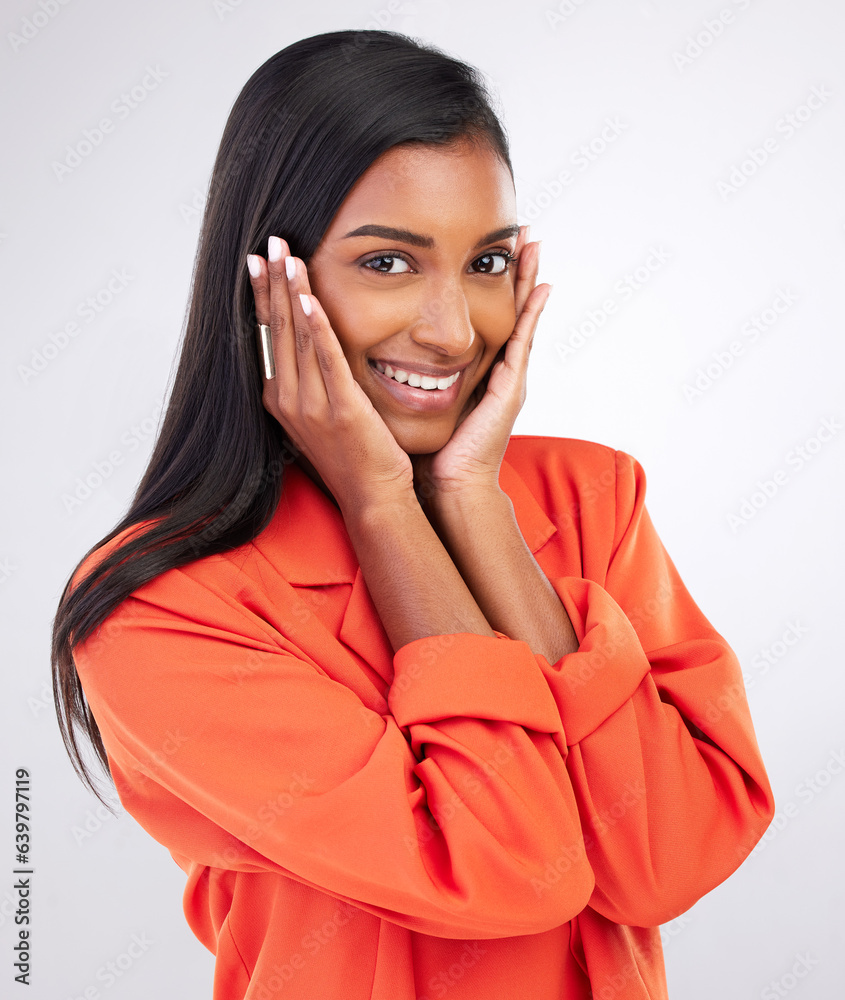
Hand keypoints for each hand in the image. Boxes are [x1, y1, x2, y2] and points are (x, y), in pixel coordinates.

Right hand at [248, 236, 414, 516]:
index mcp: (280, 399)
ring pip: (296, 336)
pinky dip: (316, 327)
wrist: (373, 497)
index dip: (260, 296)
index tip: (256, 261)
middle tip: (269, 243)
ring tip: (286, 256)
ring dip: (290, 292)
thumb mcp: (323, 413)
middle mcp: (288, 399)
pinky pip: (325, 359)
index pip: (266, 335)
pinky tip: (309, 298)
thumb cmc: (354, 455)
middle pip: (275, 328)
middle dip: (272, 282)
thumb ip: (313, 378)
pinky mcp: (341, 409)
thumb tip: (312, 340)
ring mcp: (312, 406)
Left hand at [411, 230, 551, 503]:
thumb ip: (409, 376)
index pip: (484, 317)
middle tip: (522, 230)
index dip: (485, 283)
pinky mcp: (511, 387)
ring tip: (534, 242)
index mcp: (475, 372)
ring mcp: (509, 377)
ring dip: (528, 279)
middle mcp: (497, 370)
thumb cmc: (430, 450)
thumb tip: (381, 354)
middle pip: (508, 308)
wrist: (449, 484)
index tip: (486, 249)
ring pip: (520, 316)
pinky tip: (542, 285)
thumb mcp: (417, 401)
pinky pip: (523, 340)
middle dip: (515, 271)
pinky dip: (533, 312)